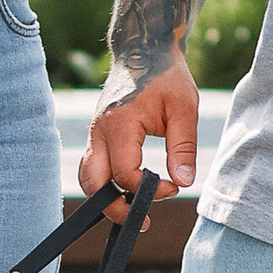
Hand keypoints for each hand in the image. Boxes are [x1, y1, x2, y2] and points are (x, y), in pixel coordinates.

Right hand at [83, 59, 197, 224]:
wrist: (143, 50)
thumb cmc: (166, 77)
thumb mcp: (184, 108)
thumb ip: (183, 147)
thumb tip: (183, 182)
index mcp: (120, 124)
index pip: (124, 174)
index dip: (148, 190)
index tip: (173, 187)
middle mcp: (99, 131)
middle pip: (93, 184)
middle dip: (115, 208)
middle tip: (142, 221)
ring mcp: (94, 134)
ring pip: (87, 178)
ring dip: (106, 199)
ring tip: (134, 210)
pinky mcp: (97, 136)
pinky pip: (93, 167)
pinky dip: (106, 185)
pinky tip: (130, 192)